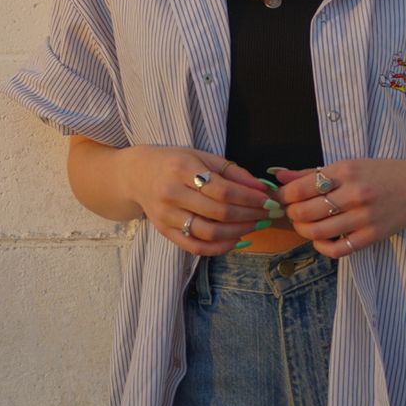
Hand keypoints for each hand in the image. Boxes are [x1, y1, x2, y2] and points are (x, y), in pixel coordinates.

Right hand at [120, 146, 275, 255]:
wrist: (137, 174)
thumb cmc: (175, 162)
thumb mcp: (202, 157)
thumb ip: (232, 172)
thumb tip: (261, 188)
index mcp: (183, 168)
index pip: (222, 189)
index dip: (248, 198)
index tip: (268, 200)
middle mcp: (172, 193)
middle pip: (218, 212)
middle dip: (249, 215)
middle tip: (268, 215)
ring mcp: (166, 215)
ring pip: (208, 232)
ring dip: (238, 232)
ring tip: (256, 226)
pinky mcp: (164, 232)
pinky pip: (195, 247)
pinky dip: (219, 248)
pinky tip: (237, 240)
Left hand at [273, 158, 405, 258]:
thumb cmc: (378, 174)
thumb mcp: (347, 165)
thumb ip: (311, 173)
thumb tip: (279, 177)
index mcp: (346, 171)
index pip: (301, 188)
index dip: (284, 196)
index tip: (281, 198)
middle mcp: (354, 193)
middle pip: (305, 212)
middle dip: (291, 214)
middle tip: (292, 211)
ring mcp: (364, 217)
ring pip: (317, 232)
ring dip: (302, 230)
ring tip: (303, 224)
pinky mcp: (371, 236)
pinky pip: (336, 250)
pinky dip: (321, 247)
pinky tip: (320, 238)